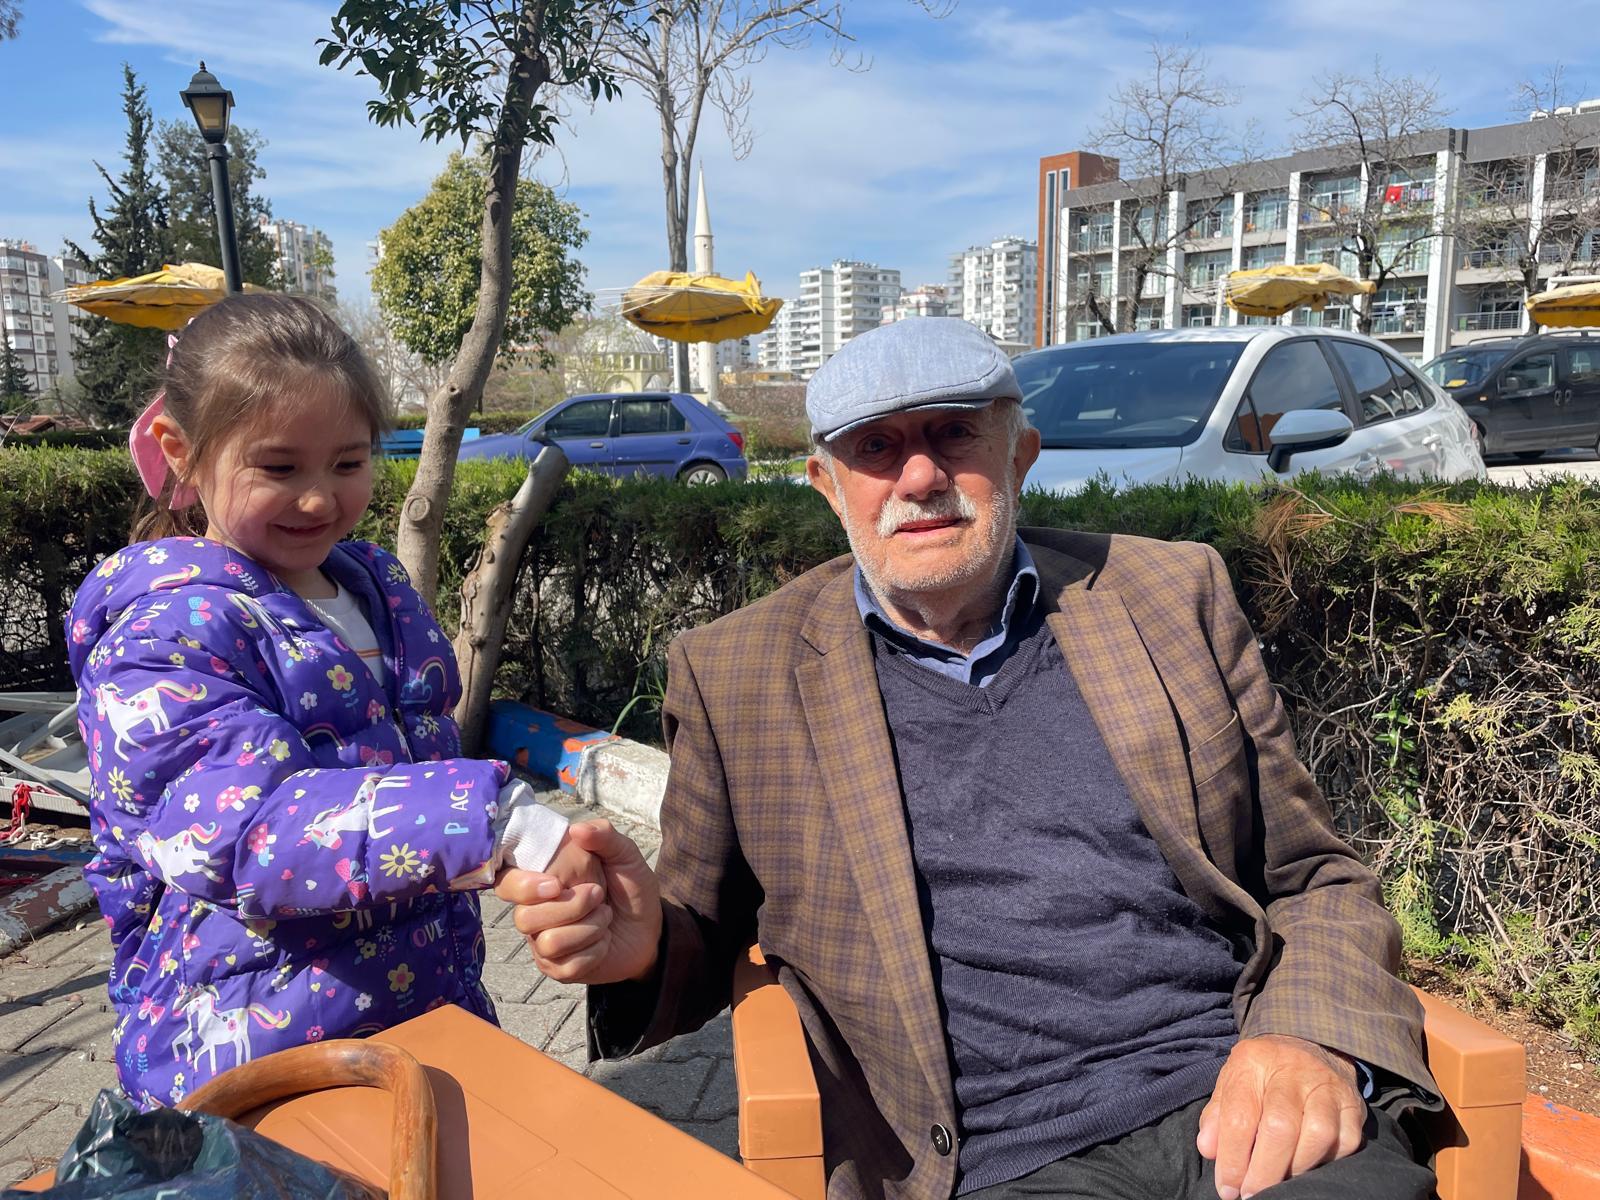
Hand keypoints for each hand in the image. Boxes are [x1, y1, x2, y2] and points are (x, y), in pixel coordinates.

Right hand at [494, 819, 661, 984]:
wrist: (650, 927)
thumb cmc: (628, 887)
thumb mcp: (625, 856)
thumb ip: (604, 836)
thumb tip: (577, 829)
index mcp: (540, 881)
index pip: (505, 883)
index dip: (522, 886)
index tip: (556, 884)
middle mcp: (533, 912)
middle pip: (525, 918)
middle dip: (572, 907)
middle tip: (598, 894)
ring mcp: (542, 943)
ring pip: (548, 943)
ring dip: (588, 929)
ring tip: (604, 917)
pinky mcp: (558, 969)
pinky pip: (567, 966)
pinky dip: (595, 951)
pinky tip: (603, 941)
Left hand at [1197, 1034, 1364, 1199]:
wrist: (1309, 1045)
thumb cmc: (1262, 1075)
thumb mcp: (1231, 1083)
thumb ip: (1216, 1117)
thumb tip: (1208, 1150)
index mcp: (1253, 1062)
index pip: (1239, 1115)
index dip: (1232, 1158)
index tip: (1228, 1187)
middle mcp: (1292, 1070)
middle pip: (1280, 1126)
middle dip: (1264, 1170)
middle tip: (1252, 1194)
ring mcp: (1327, 1086)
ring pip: (1318, 1134)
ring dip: (1296, 1168)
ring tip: (1281, 1182)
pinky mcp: (1353, 1105)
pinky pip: (1346, 1142)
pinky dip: (1327, 1162)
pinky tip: (1308, 1166)